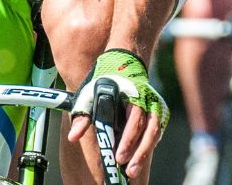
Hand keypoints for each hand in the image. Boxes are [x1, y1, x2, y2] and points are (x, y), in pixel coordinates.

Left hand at [67, 49, 167, 178]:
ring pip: (154, 132)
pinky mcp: (159, 111)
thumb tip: (73, 136)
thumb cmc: (105, 81)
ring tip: (132, 170)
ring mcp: (155, 105)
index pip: (133, 120)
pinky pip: (156, 131)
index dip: (127, 140)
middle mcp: (146, 100)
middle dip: (137, 152)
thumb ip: (82, 116)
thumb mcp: (90, 94)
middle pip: (147, 129)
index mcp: (131, 94)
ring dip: (144, 152)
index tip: (117, 156)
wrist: (125, 62)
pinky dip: (148, 145)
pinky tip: (138, 158)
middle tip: (127, 170)